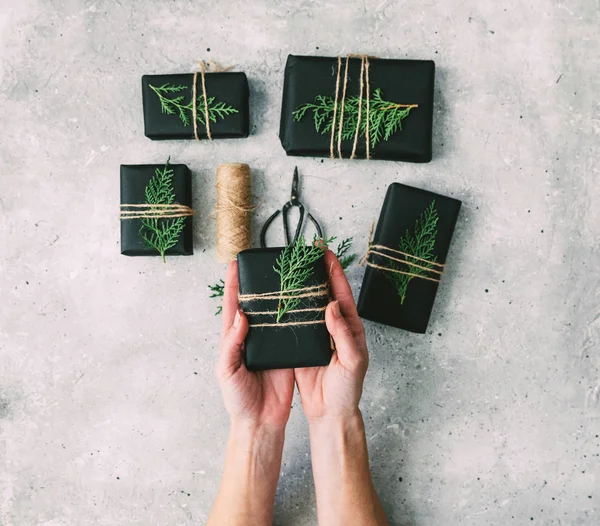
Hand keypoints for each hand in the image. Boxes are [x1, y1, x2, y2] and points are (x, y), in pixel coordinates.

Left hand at [217, 261, 294, 428]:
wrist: (261, 421)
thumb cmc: (238, 399)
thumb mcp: (227, 371)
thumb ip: (231, 345)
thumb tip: (239, 316)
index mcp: (234, 339)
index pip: (232, 306)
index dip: (233, 285)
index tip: (235, 264)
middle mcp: (252, 337)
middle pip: (255, 304)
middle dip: (258, 284)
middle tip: (266, 265)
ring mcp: (270, 344)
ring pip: (275, 314)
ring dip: (279, 297)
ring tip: (285, 277)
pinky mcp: (287, 352)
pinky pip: (291, 330)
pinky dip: (295, 316)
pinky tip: (302, 303)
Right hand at [294, 250, 368, 421]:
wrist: (330, 412)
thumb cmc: (347, 390)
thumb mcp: (352, 362)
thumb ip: (343, 335)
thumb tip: (333, 306)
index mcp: (349, 327)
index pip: (341, 293)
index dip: (334, 272)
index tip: (325, 253)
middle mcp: (332, 327)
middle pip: (323, 293)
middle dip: (316, 273)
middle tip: (305, 254)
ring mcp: (316, 335)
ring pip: (307, 305)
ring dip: (300, 288)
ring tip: (290, 270)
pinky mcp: (301, 346)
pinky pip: (294, 323)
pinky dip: (287, 309)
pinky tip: (278, 299)